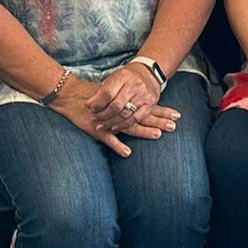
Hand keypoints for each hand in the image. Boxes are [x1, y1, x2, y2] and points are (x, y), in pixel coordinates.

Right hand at [55, 76, 176, 156]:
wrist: (70, 94)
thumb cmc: (92, 97)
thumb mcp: (112, 97)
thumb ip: (126, 103)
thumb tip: (143, 105)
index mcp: (124, 104)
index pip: (147, 107)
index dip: (162, 111)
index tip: (177, 115)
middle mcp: (119, 111)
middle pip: (142, 116)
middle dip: (159, 120)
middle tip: (174, 125)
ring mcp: (109, 121)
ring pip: (129, 126)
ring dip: (144, 131)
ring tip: (158, 135)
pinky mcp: (97, 129)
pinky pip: (108, 139)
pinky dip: (117, 145)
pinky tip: (127, 152)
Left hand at [89, 63, 160, 131]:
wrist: (149, 73)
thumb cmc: (127, 76)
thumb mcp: (114, 77)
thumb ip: (101, 91)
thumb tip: (88, 105)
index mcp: (123, 76)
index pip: (107, 93)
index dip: (97, 104)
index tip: (90, 109)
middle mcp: (134, 85)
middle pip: (115, 106)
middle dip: (103, 115)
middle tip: (95, 118)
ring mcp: (143, 96)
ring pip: (125, 114)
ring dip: (111, 122)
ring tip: (102, 125)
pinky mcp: (149, 104)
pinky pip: (135, 119)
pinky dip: (123, 125)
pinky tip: (115, 127)